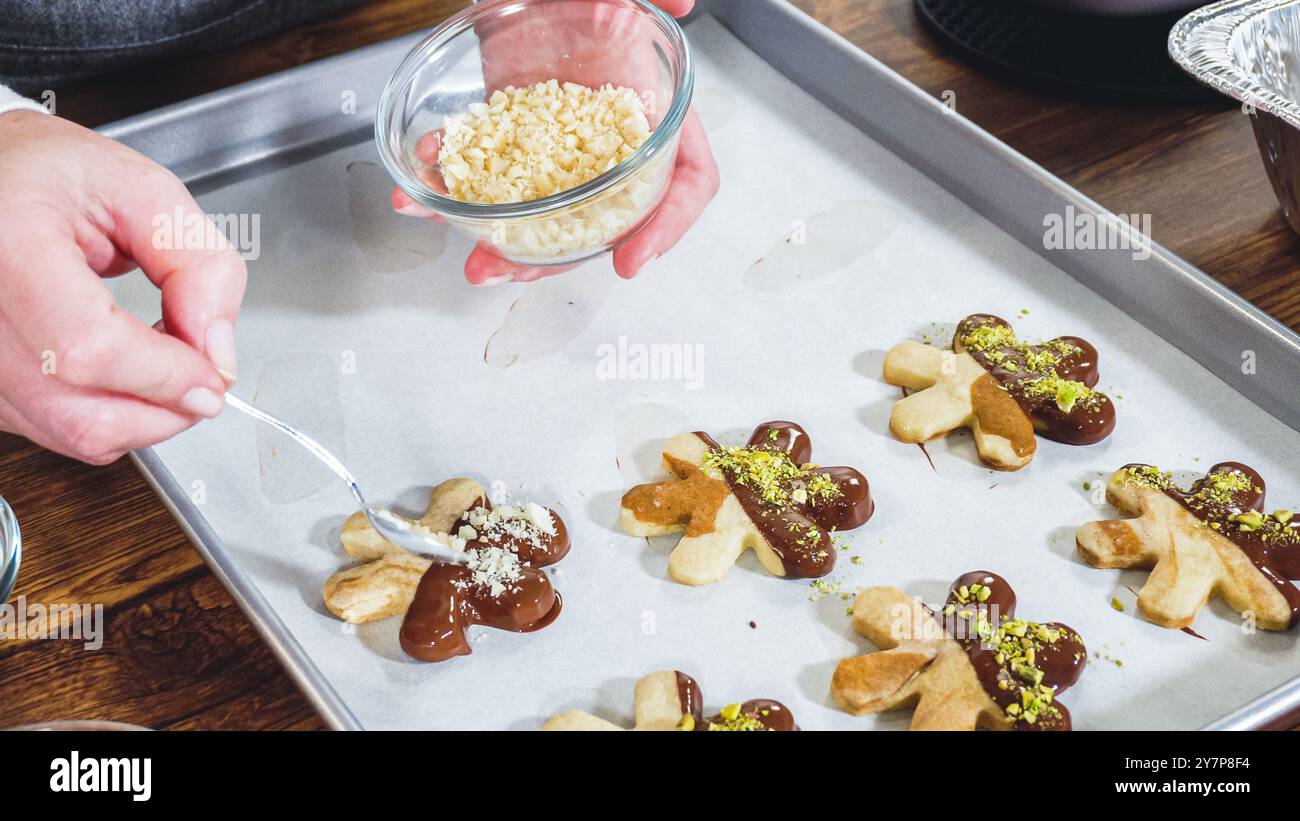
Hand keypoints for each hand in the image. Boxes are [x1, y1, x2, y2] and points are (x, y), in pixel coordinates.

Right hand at [0, 111, 245, 463]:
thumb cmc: (51, 176)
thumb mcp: (144, 191)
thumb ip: (199, 266)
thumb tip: (218, 354)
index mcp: (9, 243)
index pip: (88, 346)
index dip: (166, 375)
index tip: (215, 374)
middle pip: (80, 409)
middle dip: (166, 405)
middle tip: (200, 371)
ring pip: (71, 433)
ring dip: (144, 416)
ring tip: (162, 362)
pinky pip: (56, 431)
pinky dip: (110, 416)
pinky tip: (123, 372)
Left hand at [392, 0, 718, 284]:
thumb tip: (681, 1)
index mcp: (655, 113)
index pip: (687, 182)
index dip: (666, 227)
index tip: (631, 260)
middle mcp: (609, 142)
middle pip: (601, 220)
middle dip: (556, 257)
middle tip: (516, 272)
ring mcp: (555, 146)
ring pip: (540, 213)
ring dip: (501, 241)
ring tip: (473, 261)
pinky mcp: (507, 137)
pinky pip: (484, 175)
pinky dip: (451, 189)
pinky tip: (423, 193)